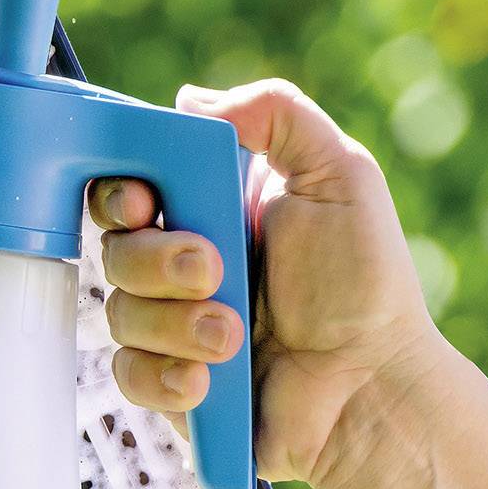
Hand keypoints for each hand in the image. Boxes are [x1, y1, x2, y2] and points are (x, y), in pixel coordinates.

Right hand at [90, 79, 442, 488]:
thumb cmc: (365, 284)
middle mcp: (181, 265)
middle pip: (114, 247)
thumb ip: (276, 114)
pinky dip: (166, 376)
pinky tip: (209, 379)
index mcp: (211, 209)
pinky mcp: (169, 384)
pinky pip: (128, 374)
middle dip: (156, 260)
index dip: (121, 192)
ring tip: (235, 337)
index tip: (145, 202)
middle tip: (213, 271)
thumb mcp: (339, 174)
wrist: (373, 388)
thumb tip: (190, 100)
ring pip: (119, 313)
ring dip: (176, 323)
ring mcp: (171, 327)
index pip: (130, 186)